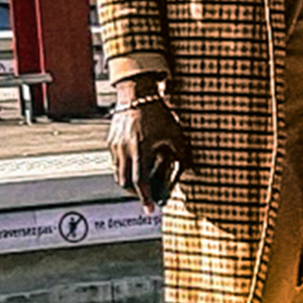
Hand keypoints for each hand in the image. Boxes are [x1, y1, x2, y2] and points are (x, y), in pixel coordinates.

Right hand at [109, 87, 190, 211]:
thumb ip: (182, 152)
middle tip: (146, 198)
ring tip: (142, 184)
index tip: (150, 209)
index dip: (145, 197)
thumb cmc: (158, 112)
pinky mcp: (111, 142)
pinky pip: (116, 163)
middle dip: (135, 193)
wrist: (137, 94)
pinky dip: (124, 169)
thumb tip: (191, 168)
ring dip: (129, 182)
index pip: (140, 180)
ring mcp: (115, 146)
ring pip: (118, 174)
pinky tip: (136, 166)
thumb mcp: (174, 132)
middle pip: (125, 182)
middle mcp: (125, 149)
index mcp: (140, 148)